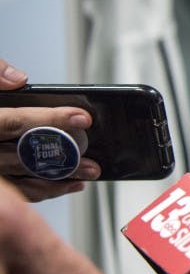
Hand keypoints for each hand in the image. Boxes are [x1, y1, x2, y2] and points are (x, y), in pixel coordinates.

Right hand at [0, 59, 100, 201]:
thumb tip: (18, 79)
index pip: (13, 121)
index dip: (49, 118)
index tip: (82, 116)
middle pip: (21, 158)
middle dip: (61, 161)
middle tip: (93, 162)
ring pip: (17, 183)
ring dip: (55, 182)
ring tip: (85, 176)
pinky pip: (12, 194)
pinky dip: (39, 192)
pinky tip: (63, 184)